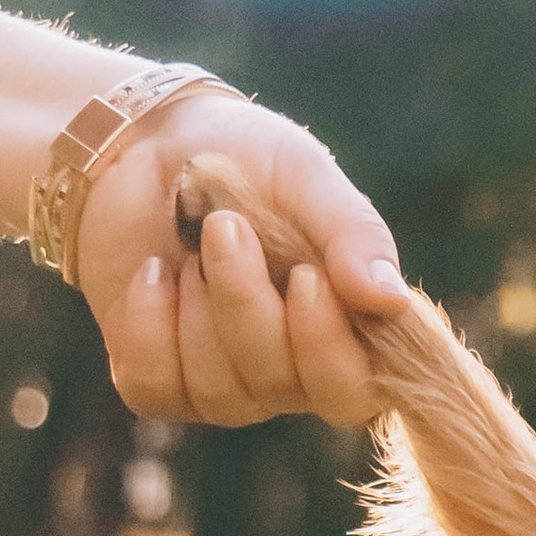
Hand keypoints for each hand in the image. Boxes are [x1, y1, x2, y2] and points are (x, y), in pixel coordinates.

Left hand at [74, 95, 407, 427]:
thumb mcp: (305, 176)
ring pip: (220, 392)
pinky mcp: (156, 378)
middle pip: (282, 386)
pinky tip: (153, 272)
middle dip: (246, 303)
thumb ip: (354, 233)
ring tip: (190, 246)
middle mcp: (291, 372)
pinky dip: (148, 320)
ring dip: (198, 307)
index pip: (358, 393)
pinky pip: (154, 384)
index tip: (304, 274)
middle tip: (225, 226)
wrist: (144, 142)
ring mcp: (223, 384)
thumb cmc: (243, 159)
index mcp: (345, 329)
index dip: (327, 347)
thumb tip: (390, 301)